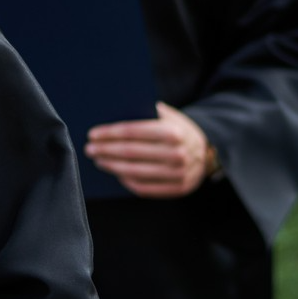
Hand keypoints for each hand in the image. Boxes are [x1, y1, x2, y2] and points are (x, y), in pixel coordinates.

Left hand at [86, 101, 215, 197]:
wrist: (208, 152)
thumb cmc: (179, 130)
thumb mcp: (169, 115)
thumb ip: (146, 112)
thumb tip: (112, 110)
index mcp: (173, 131)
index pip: (132, 132)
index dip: (109, 133)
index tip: (93, 134)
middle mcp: (177, 153)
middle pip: (130, 152)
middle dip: (105, 150)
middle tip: (90, 149)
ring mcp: (178, 173)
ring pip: (135, 172)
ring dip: (112, 166)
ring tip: (99, 160)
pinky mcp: (178, 188)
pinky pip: (144, 188)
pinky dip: (126, 181)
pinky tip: (116, 173)